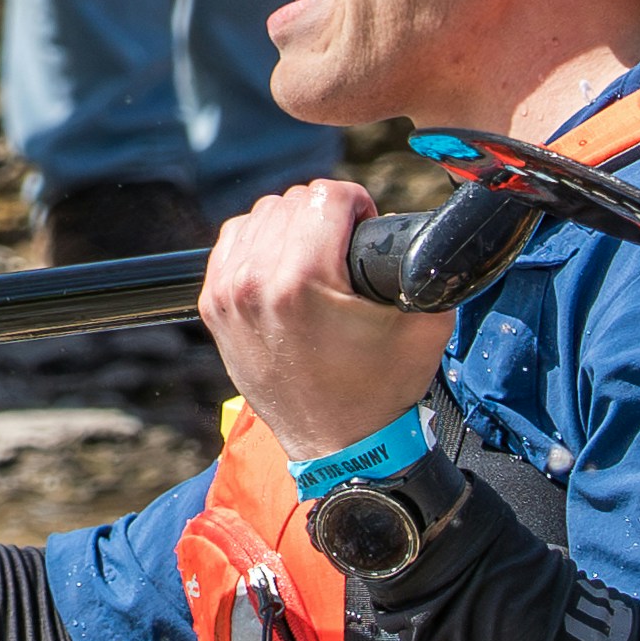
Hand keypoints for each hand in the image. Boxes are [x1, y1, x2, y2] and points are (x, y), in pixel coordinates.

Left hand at [199, 178, 442, 463]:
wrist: (338, 445)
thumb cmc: (380, 390)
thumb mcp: (425, 322)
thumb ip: (427, 262)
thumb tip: (412, 227)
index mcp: (302, 281)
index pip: (326, 196)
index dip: (358, 207)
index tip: (365, 231)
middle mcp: (255, 283)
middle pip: (292, 202)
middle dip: (325, 218)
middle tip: (344, 251)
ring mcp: (227, 295)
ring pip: (260, 216)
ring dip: (291, 228)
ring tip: (315, 259)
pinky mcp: (213, 307)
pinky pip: (233, 242)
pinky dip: (259, 244)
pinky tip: (283, 267)